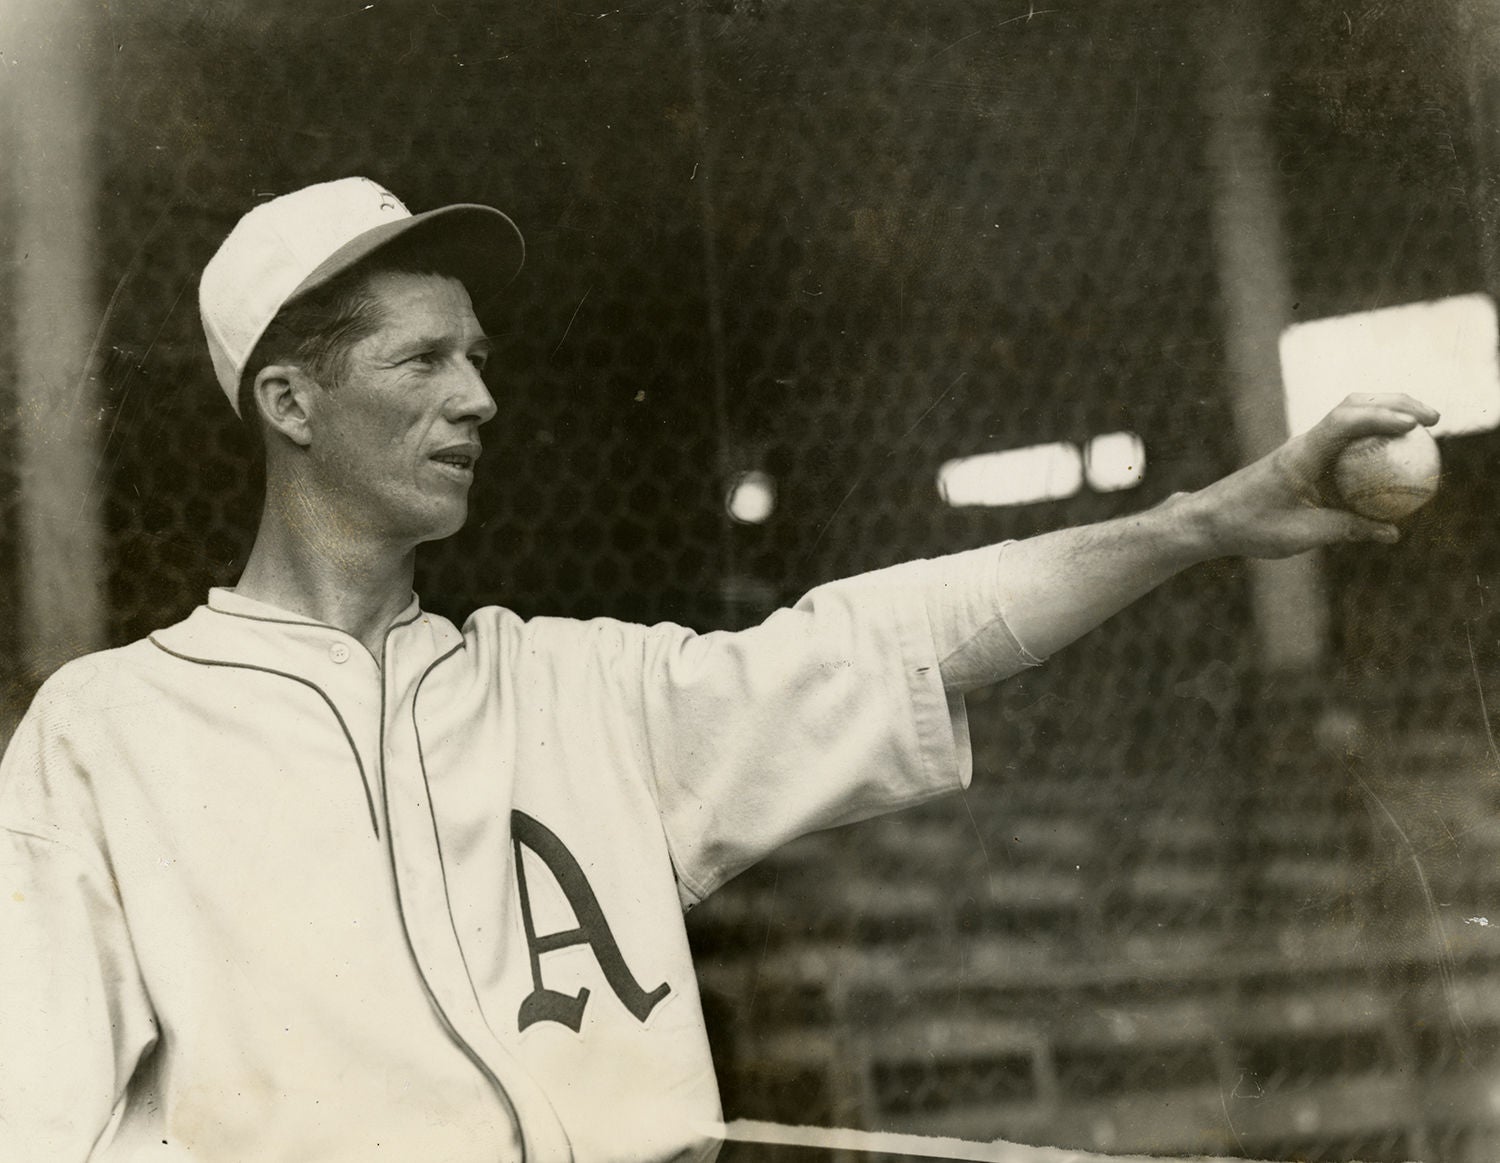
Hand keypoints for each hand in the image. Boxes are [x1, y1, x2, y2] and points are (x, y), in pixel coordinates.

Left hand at [1182, 393, 1440, 558]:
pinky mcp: (1304, 458)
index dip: (1381, 417)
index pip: (1344, 421)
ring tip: (1422, 427)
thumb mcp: (1300, 535)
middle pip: (1354, 405)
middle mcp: (1304, 443)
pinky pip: (1345, 441)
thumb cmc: (1248, 527)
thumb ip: (1347, 530)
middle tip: (1433, 418)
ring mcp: (1304, 448)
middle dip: (1396, 403)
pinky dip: (1372, 439)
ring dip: (1385, 413)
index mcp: (1300, 455)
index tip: (1414, 425)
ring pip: (1350, 416)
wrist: (1209, 519)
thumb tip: (1392, 532)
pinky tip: (1394, 457)